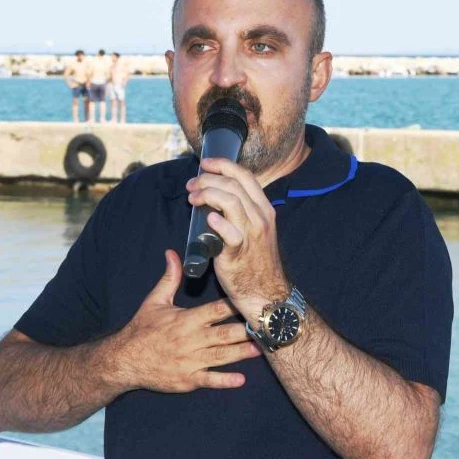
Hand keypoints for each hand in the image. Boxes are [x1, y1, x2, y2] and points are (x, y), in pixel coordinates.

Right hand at [114, 249, 260, 391]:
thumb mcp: (155, 301)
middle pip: (224, 334)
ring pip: (221, 356)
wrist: (124, 359)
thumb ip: (170, 278)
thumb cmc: (142, 329)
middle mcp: (191, 340)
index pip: (215, 310)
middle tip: (266, 329)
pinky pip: (208, 380)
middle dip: (245, 331)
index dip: (234, 306)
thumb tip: (172, 253)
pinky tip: (240, 380)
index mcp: (186, 320)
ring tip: (261, 349)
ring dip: (242, 353)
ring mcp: (190, 361)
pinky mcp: (187, 380)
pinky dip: (224, 380)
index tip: (252, 302)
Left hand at [186, 158, 290, 324]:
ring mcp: (251, 235)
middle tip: (192, 185)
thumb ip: (241, 212)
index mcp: (264, 209)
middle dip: (207, 179)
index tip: (205, 164)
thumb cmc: (256, 263)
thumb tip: (216, 196)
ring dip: (206, 194)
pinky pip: (229, 232)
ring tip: (192, 198)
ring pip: (230, 201)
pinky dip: (217, 222)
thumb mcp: (256, 230)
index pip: (245, 176)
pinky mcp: (239, 253)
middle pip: (233, 185)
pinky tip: (207, 220)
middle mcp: (260, 218)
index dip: (223, 165)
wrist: (267, 294)